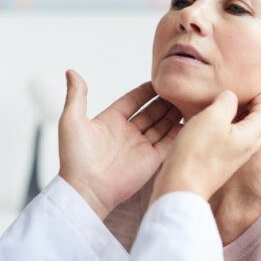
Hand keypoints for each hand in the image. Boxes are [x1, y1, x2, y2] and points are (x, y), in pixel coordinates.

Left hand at [58, 70, 181, 218]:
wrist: (86, 189)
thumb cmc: (75, 157)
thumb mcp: (72, 120)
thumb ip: (76, 95)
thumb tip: (70, 71)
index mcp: (110, 121)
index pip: (132, 101)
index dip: (145, 91)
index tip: (159, 80)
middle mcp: (127, 132)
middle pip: (150, 112)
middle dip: (163, 101)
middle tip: (179, 88)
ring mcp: (140, 146)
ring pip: (161, 125)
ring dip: (172, 114)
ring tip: (188, 100)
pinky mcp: (151, 161)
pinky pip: (168, 142)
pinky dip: (178, 132)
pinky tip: (189, 120)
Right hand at [151, 91, 260, 201]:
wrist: (182, 186)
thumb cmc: (197, 151)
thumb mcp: (212, 118)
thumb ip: (225, 102)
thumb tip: (231, 97)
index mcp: (248, 137)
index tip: (260, 91)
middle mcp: (244, 150)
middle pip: (259, 128)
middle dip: (258, 113)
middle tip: (253, 101)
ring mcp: (231, 160)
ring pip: (246, 137)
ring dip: (245, 123)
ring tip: (235, 112)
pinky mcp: (218, 166)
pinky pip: (232, 144)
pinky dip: (232, 132)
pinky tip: (216, 129)